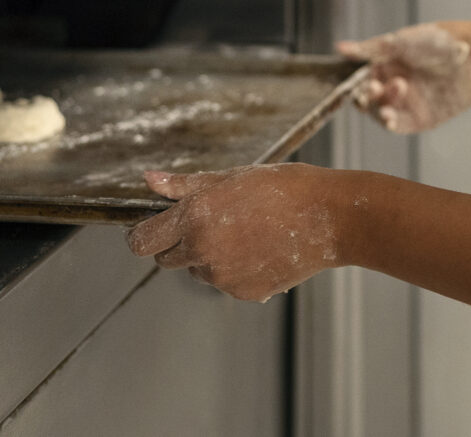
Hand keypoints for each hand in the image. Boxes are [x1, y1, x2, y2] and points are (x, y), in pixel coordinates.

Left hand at [126, 166, 339, 300]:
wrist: (329, 217)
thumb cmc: (284, 188)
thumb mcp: (232, 177)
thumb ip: (185, 185)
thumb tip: (149, 181)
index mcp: (195, 217)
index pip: (141, 241)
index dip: (144, 234)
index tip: (155, 228)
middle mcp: (203, 250)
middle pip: (166, 259)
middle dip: (179, 244)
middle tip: (212, 222)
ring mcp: (223, 277)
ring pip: (198, 270)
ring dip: (209, 256)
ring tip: (247, 232)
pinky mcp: (243, 292)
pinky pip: (225, 282)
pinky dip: (235, 269)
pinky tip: (261, 248)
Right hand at [336, 23, 470, 133]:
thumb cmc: (441, 40)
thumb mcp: (401, 40)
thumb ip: (371, 49)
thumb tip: (340, 47)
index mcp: (386, 65)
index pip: (359, 80)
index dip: (353, 83)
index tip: (352, 83)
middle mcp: (393, 86)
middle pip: (368, 99)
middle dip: (366, 96)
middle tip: (374, 89)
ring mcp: (407, 104)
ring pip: (381, 113)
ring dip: (379, 109)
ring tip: (393, 92)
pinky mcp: (421, 119)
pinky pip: (399, 125)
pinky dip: (390, 123)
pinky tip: (389, 118)